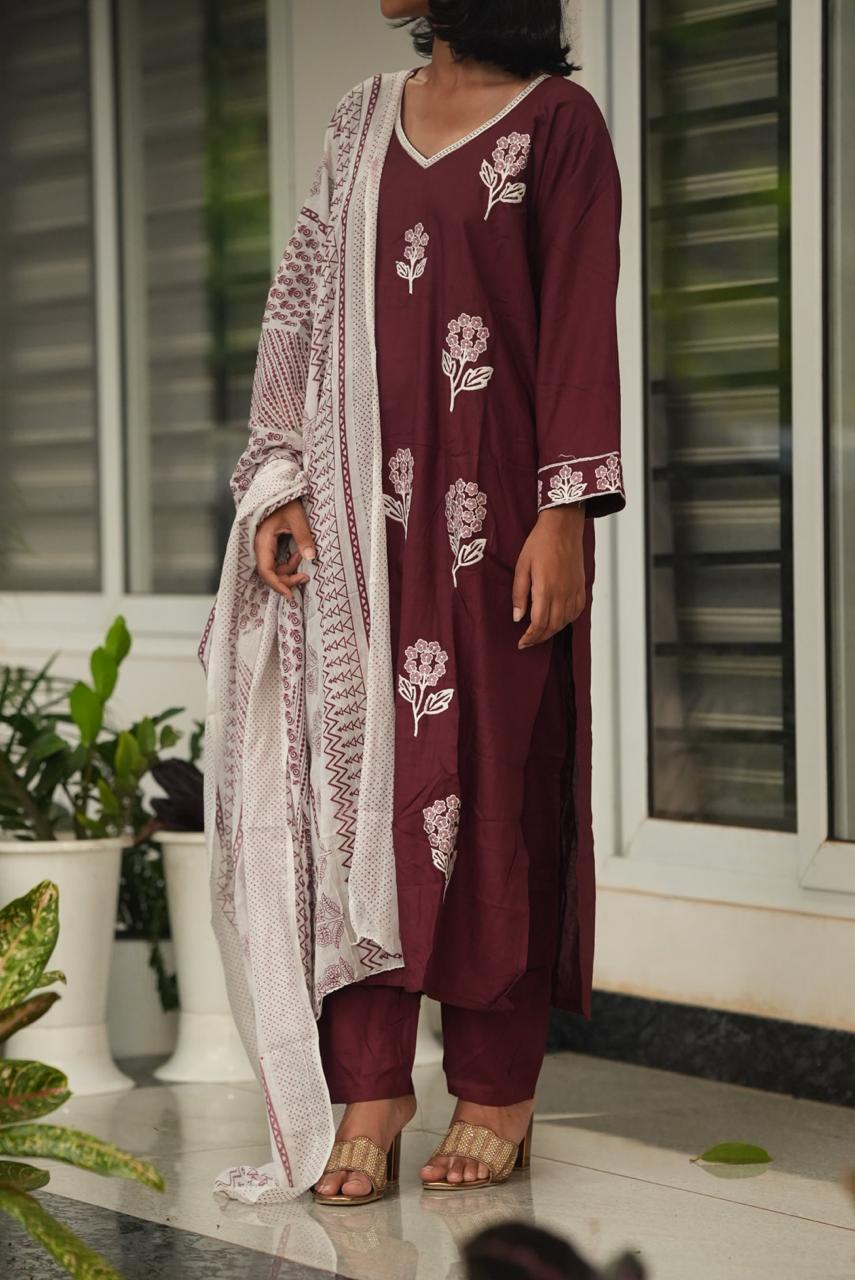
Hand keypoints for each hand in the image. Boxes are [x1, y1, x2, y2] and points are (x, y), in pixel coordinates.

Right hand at [254, 498, 315, 601]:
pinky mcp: (269, 546)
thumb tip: (311, 557)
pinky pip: (276, 561)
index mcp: (263, 540)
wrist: (281, 490)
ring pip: (273, 569)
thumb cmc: (286, 501)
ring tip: (302, 556)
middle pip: (269, 573)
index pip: (266, 570)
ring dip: (289, 569)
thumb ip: (304, 537)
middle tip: (305, 577)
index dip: (277, 585)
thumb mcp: (297, 517)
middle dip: (286, 579)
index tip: (290, 595)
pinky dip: (288, 563)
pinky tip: (298, 554)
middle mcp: (260, 546)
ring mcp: (264, 547)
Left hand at [512, 504, 585, 648]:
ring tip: (539, 634)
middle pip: (553, 626)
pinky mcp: (581, 587)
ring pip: (565, 621)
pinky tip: (557, 621)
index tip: (521, 642)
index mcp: (546, 588)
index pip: (539, 623)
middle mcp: (562, 593)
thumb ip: (519, 593)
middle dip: (539, 638)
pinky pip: (576, 612)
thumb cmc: (540, 543)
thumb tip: (517, 617)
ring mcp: (574, 591)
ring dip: (552, 632)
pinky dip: (566, 621)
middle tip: (528, 642)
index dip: (530, 637)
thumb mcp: (522, 566)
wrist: (563, 527)